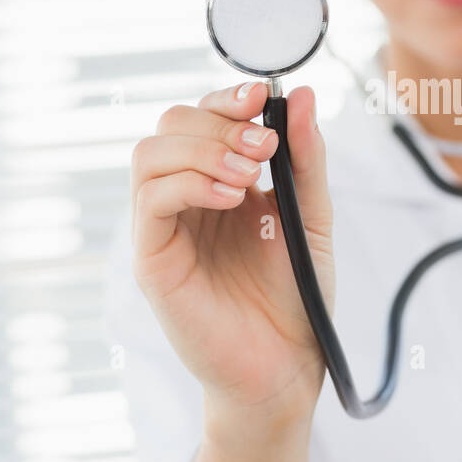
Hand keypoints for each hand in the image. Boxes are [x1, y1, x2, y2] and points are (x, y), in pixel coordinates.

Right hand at [131, 80, 332, 429]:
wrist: (288, 367)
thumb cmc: (296, 295)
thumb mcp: (312, 215)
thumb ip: (305, 158)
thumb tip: (300, 95)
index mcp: (219, 181)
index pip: (203, 116)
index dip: (227, 98)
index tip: (262, 96)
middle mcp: (185, 198)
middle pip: (170, 125)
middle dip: (218, 122)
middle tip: (264, 147)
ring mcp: (164, 228)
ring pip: (150, 155)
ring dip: (202, 150)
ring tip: (250, 175)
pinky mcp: (153, 260)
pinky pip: (149, 201)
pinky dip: (188, 184)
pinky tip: (230, 198)